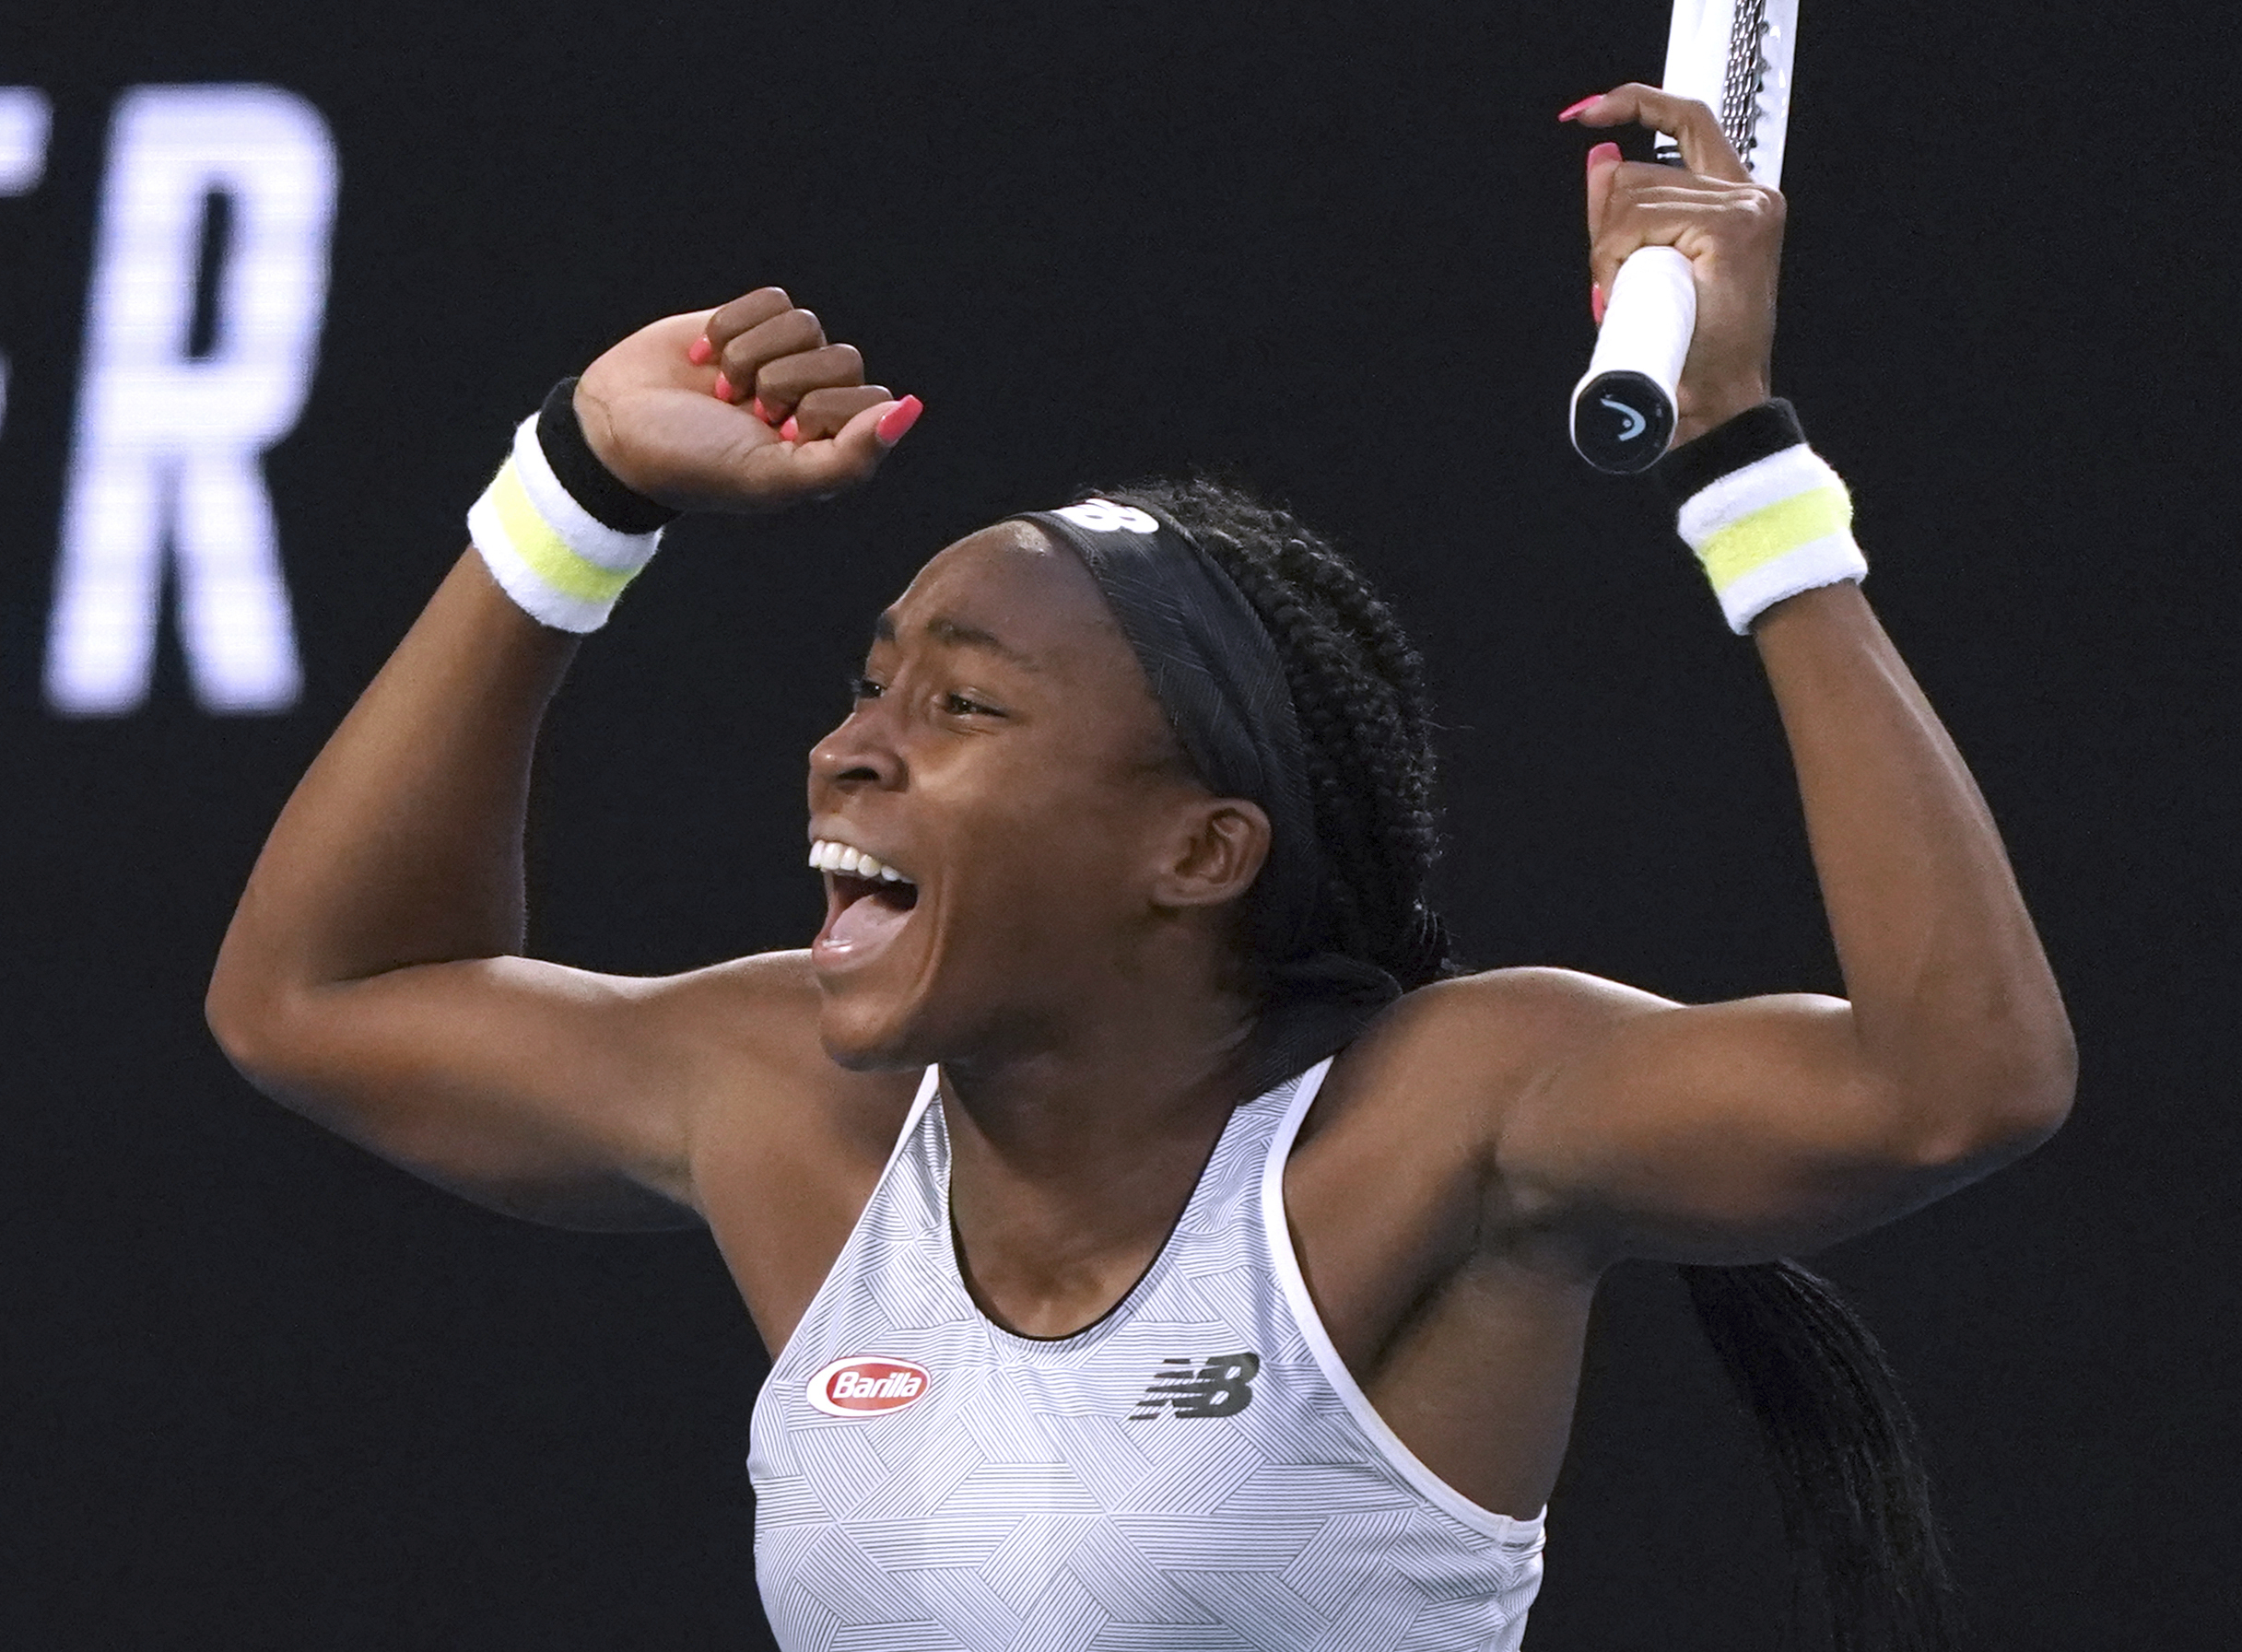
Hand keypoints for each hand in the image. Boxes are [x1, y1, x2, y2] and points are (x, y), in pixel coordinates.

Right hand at [572, 287, 920, 514]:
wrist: (612, 430)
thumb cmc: (693, 465)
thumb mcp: (770, 478)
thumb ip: (847, 459)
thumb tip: (908, 410)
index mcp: (831, 446)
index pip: (873, 401)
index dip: (822, 411)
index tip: (778, 435)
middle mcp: (815, 401)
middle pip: (844, 358)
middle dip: (784, 382)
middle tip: (744, 412)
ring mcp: (783, 359)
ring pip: (808, 324)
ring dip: (753, 354)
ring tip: (721, 388)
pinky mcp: (749, 323)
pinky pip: (773, 300)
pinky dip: (733, 325)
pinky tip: (705, 356)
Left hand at [1568, 86, 1783, 443]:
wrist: (1712, 405)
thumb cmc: (1686, 353)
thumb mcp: (1644, 269)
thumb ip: (1623, 214)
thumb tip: (1599, 156)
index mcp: (1738, 200)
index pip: (1686, 121)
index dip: (1636, 104)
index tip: (1589, 113)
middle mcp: (1750, 195)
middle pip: (1636, 171)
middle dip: (1607, 228)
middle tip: (1620, 285)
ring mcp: (1745, 208)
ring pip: (1631, 195)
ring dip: (1609, 251)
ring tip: (1634, 298)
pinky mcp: (1730, 227)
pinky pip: (1638, 221)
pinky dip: (1615, 256)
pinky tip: (1631, 288)